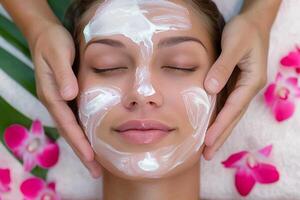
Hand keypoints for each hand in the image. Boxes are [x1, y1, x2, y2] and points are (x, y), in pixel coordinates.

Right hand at [31, 22, 101, 176]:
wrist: (46, 34)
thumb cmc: (53, 42)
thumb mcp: (58, 54)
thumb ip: (63, 74)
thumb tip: (70, 96)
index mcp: (52, 95)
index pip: (67, 124)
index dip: (79, 142)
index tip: (91, 158)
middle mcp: (56, 102)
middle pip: (70, 132)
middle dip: (83, 153)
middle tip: (96, 172)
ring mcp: (61, 100)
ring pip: (73, 128)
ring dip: (84, 146)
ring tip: (96, 164)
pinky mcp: (68, 96)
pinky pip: (77, 119)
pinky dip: (84, 132)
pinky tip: (94, 139)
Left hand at [203, 15, 268, 159]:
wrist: (254, 21)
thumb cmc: (245, 30)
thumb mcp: (234, 45)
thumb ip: (223, 67)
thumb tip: (211, 89)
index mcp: (252, 81)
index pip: (234, 108)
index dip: (221, 125)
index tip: (208, 141)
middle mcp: (249, 87)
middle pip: (234, 117)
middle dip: (221, 136)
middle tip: (208, 155)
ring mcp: (244, 86)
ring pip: (231, 113)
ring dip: (220, 130)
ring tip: (208, 148)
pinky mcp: (236, 83)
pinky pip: (227, 104)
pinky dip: (220, 117)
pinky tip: (212, 125)